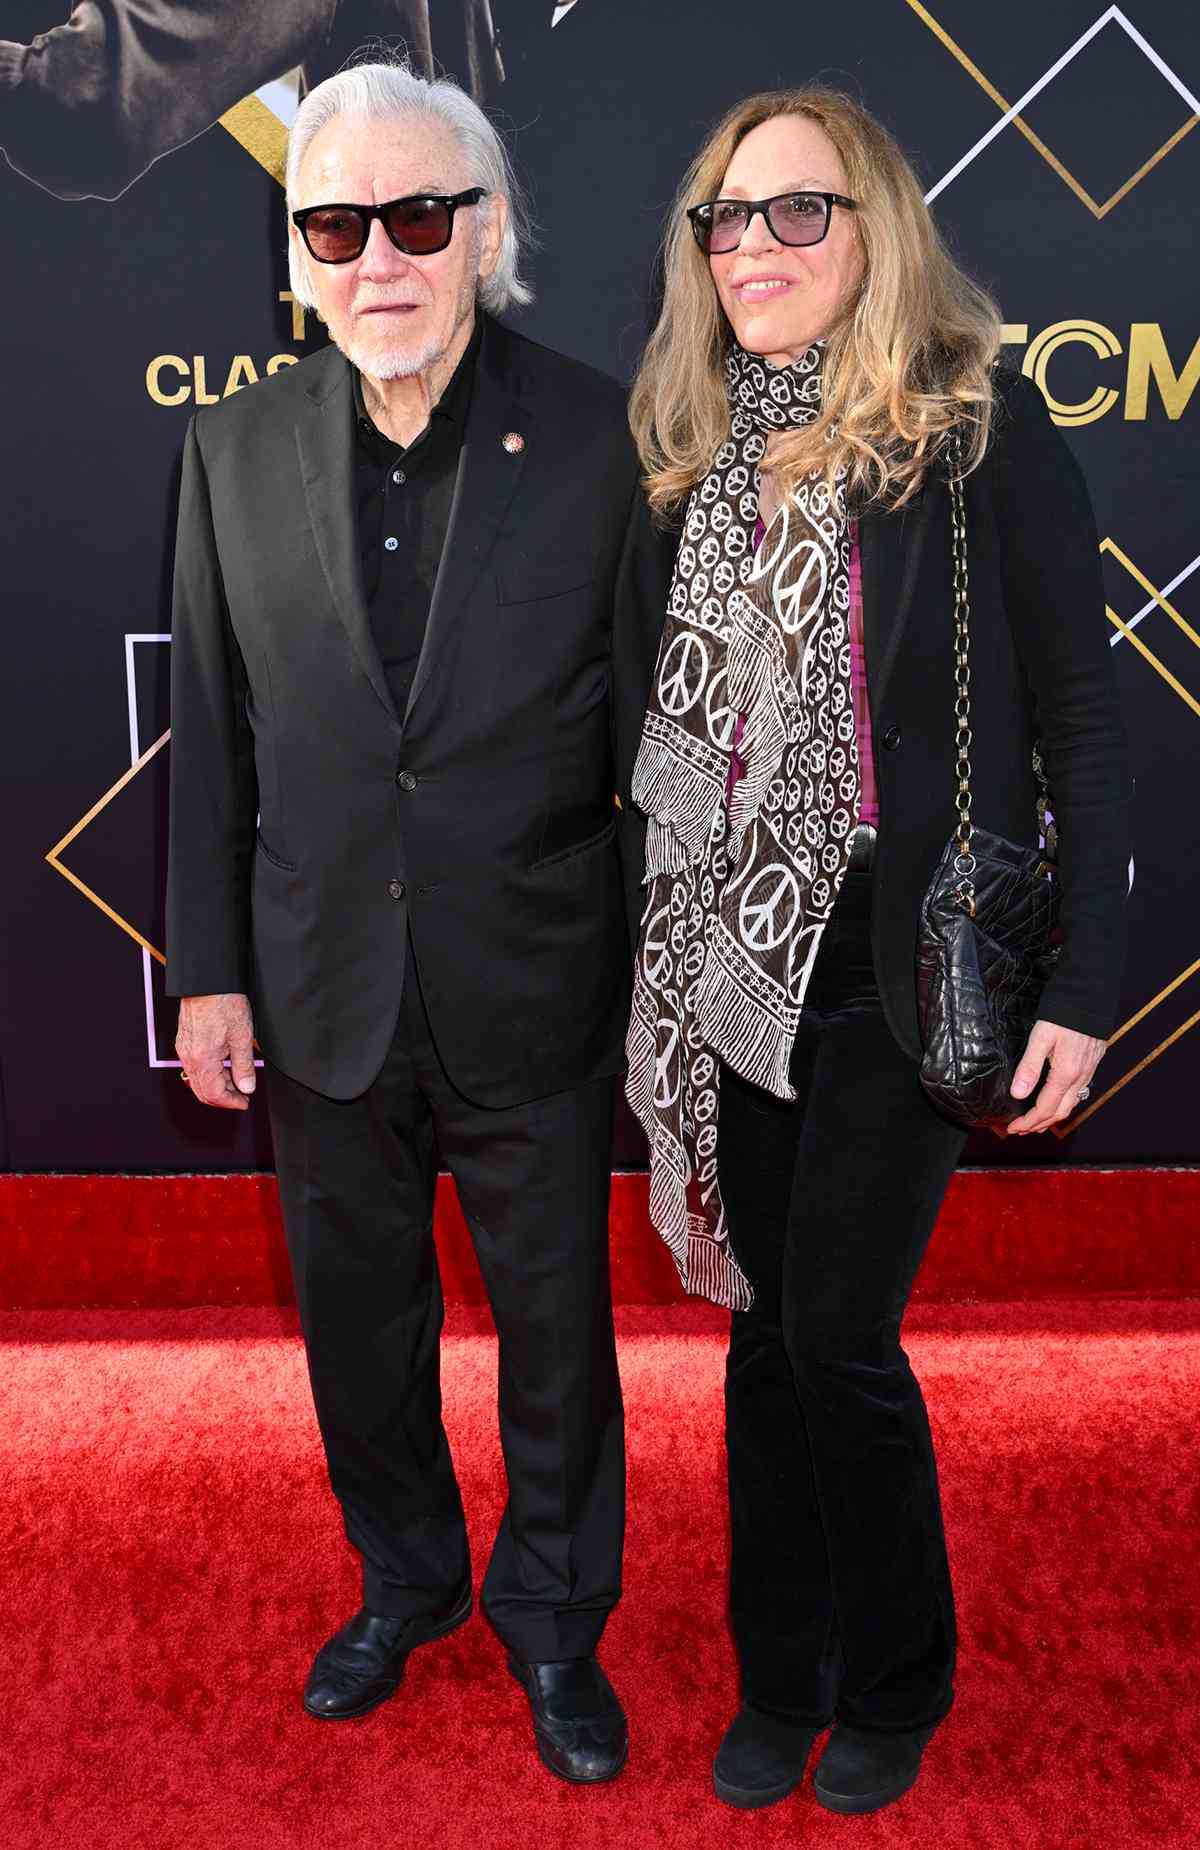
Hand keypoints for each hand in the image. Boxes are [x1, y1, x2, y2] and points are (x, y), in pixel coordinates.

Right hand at [176, 993, 256, 1110]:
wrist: (207, 981)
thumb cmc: (224, 1003)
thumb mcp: (242, 1037)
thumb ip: (244, 1066)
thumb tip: (247, 1088)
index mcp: (203, 1060)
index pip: (215, 1094)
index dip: (232, 1102)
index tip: (245, 1102)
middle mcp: (189, 1057)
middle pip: (203, 1091)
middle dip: (224, 1097)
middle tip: (242, 1095)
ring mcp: (184, 1049)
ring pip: (198, 1080)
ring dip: (217, 1085)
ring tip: (237, 1078)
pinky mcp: (184, 1041)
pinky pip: (194, 1067)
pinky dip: (209, 1073)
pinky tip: (224, 1065)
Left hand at [1007, 1018, 1105, 1134]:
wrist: (1091, 996)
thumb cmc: (1063, 1014)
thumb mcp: (1041, 1038)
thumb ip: (1029, 1067)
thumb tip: (1017, 1094)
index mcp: (1065, 1074)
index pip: (1045, 1109)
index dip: (1028, 1122)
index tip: (1012, 1128)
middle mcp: (1080, 1077)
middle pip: (1059, 1112)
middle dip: (1039, 1125)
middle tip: (1020, 1130)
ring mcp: (1088, 1072)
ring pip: (1071, 1104)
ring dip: (1052, 1117)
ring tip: (1037, 1123)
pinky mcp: (1092, 1064)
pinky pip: (1079, 1093)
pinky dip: (1065, 1104)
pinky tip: (1058, 1100)